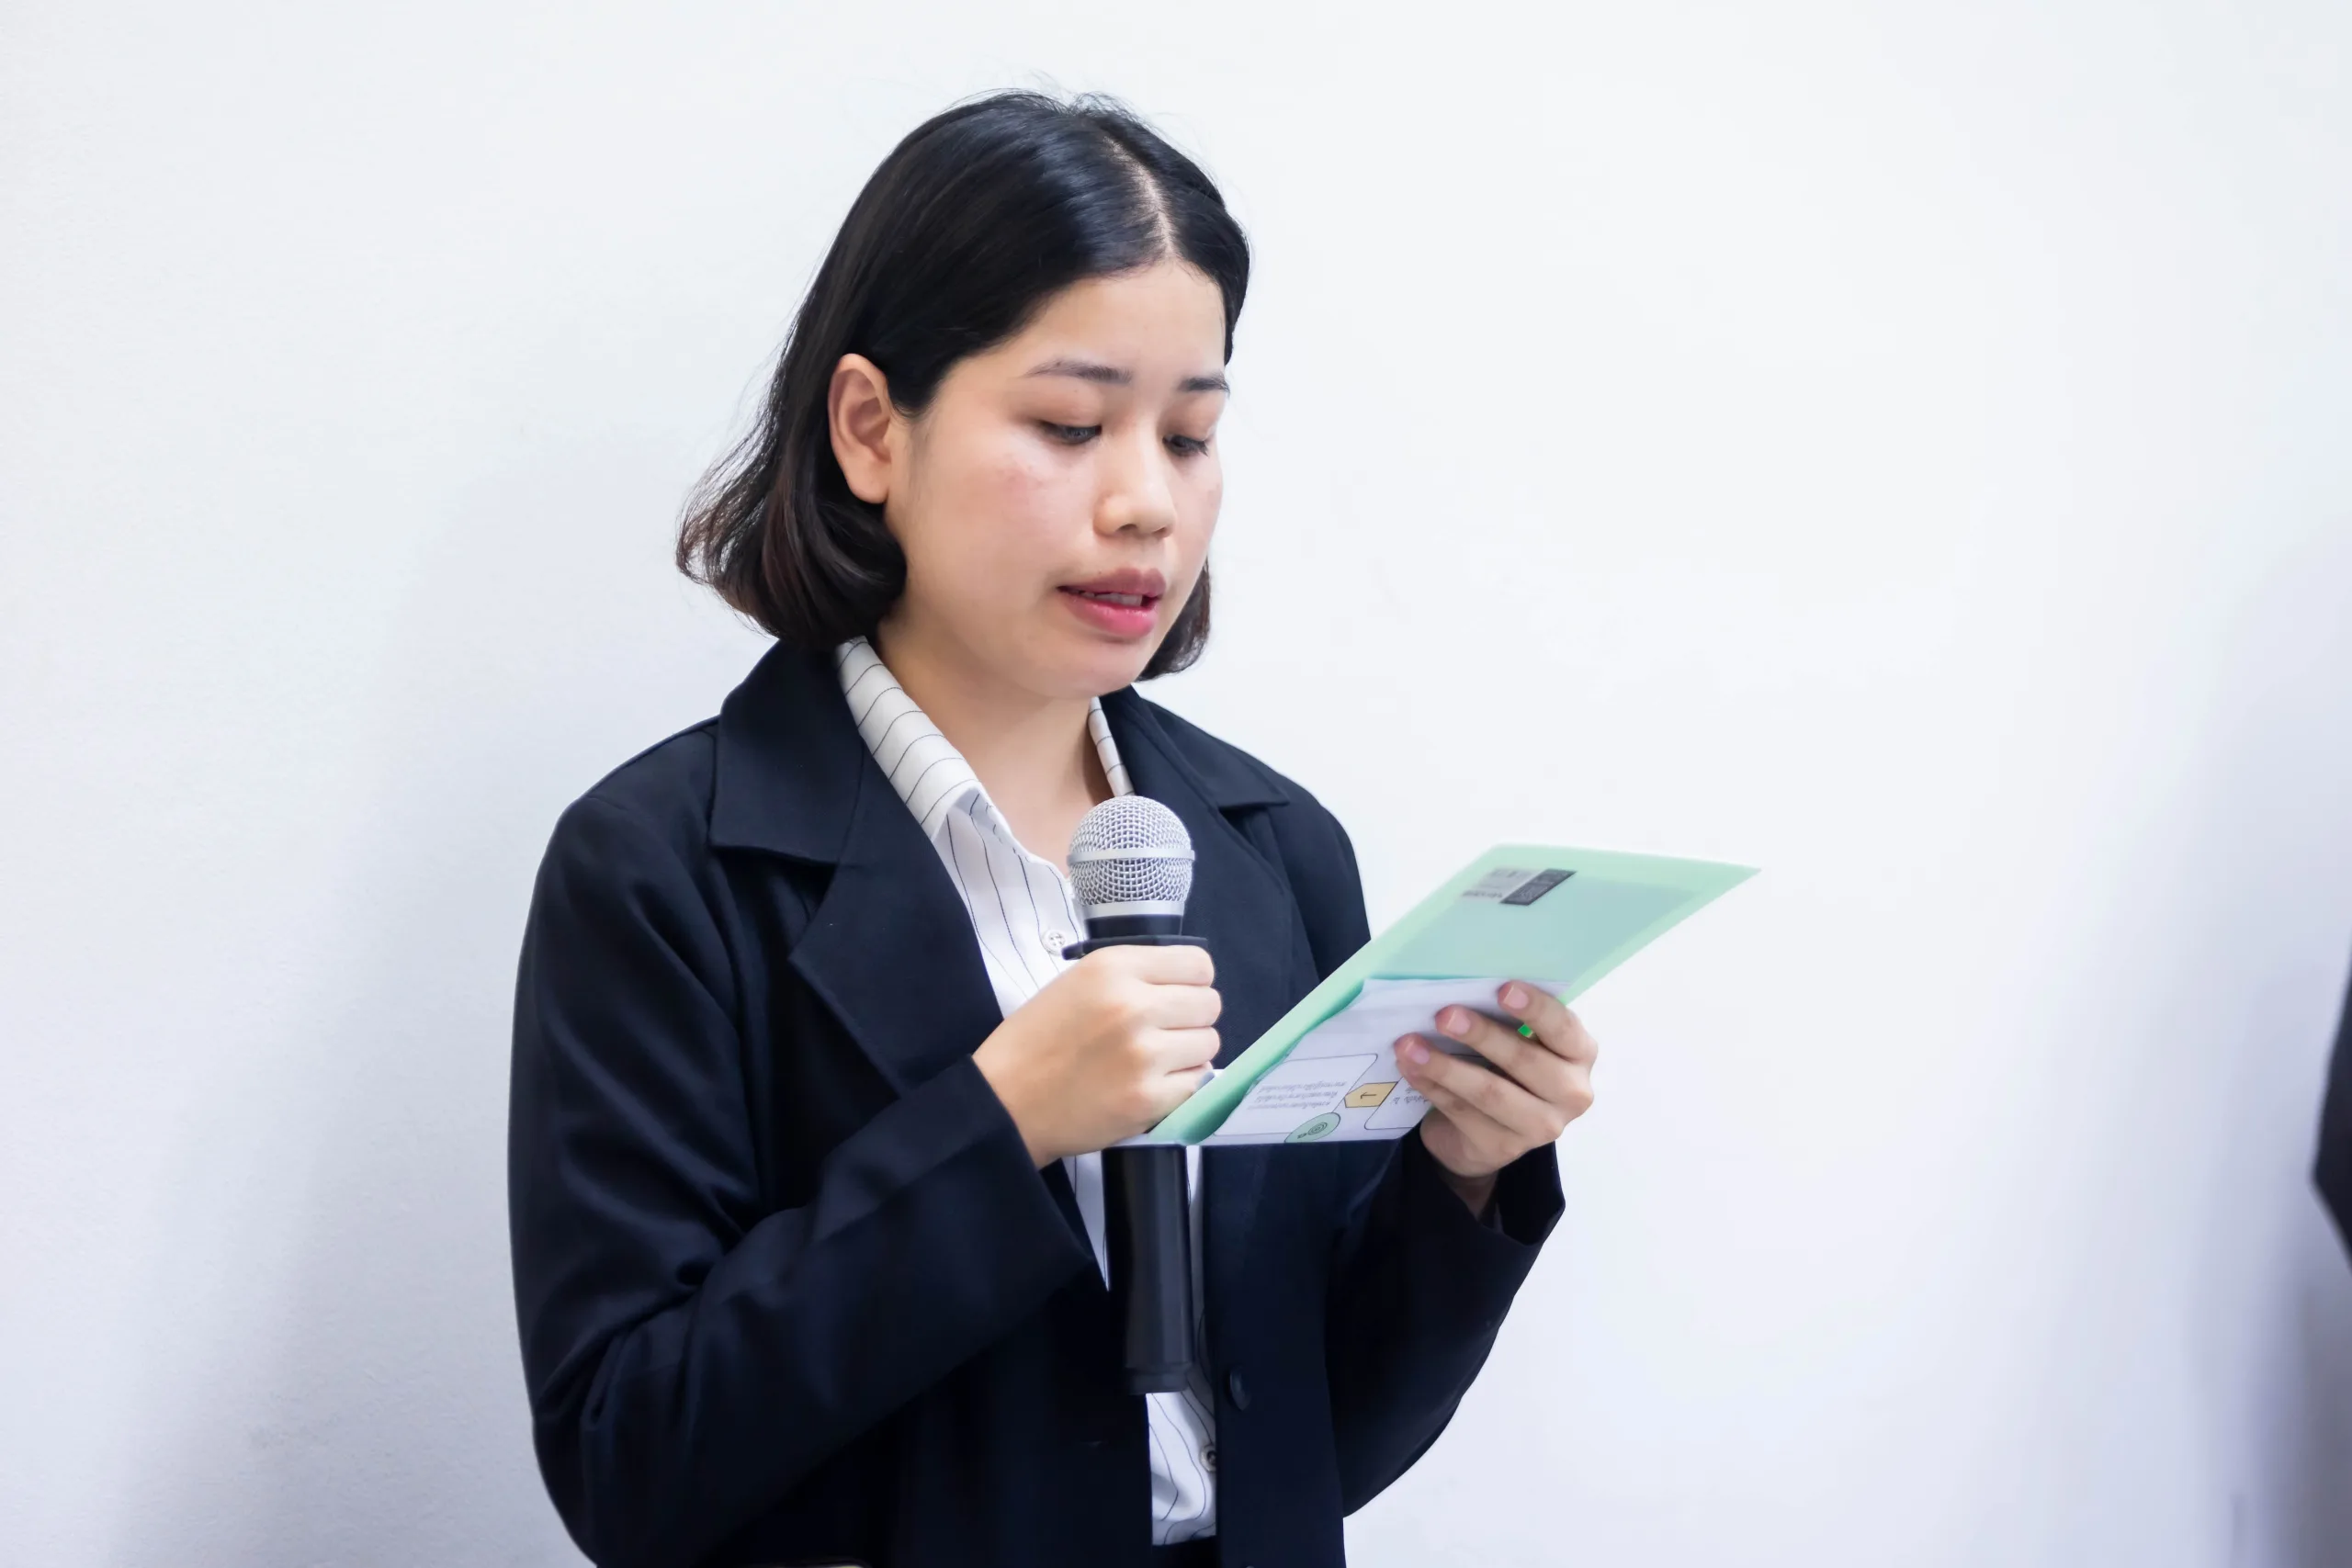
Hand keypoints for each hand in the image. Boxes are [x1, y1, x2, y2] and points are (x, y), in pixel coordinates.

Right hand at [973, 944, 1221, 1165]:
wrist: (1005, 1103)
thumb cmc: (1036, 1042)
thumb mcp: (1075, 983)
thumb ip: (1131, 975)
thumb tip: (1183, 984)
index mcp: (1113, 968)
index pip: (1197, 964)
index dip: (1192, 982)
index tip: (1178, 995)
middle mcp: (1133, 1005)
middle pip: (1209, 1003)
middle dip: (1192, 1017)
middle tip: (1164, 1031)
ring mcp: (1144, 1055)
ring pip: (1209, 1043)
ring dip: (1189, 1052)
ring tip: (1154, 1060)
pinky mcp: (1148, 1099)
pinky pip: (1197, 1082)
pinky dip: (1182, 1084)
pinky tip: (1151, 1083)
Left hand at [1396, 981, 1597, 1213]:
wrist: (1490, 1130)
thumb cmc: (1507, 1067)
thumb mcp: (1518, 1040)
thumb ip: (1507, 1018)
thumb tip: (1463, 987)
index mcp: (1579, 1053)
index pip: (1562, 1028)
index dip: (1535, 1008)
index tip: (1502, 989)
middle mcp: (1571, 1093)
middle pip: (1523, 1060)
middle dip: (1481, 1035)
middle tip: (1443, 1015)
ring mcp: (1540, 1127)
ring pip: (1489, 1092)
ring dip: (1445, 1065)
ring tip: (1410, 1045)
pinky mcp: (1503, 1147)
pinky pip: (1462, 1112)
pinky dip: (1431, 1086)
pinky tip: (1410, 1067)